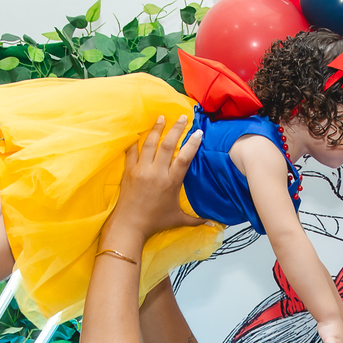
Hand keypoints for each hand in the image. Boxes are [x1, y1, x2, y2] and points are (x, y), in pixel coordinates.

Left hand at [114, 115, 205, 241]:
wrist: (130, 225)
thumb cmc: (155, 222)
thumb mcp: (178, 219)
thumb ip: (196, 220)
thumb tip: (212, 225)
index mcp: (171, 182)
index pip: (184, 158)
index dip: (192, 143)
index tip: (198, 132)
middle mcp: (157, 173)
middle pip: (167, 145)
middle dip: (176, 128)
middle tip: (182, 117)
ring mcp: (142, 170)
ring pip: (150, 143)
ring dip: (157, 129)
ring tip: (162, 117)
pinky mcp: (129, 171)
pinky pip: (132, 151)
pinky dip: (136, 140)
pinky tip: (139, 131)